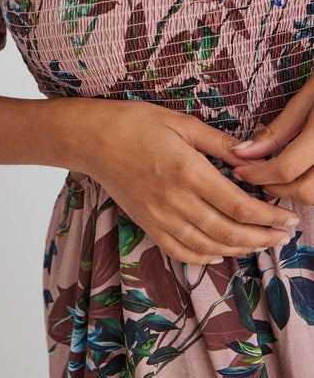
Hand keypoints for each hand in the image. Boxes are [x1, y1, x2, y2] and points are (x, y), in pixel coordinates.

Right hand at [85, 100, 297, 265]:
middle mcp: (176, 200)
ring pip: (209, 247)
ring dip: (240, 250)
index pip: (240, 205)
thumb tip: (251, 158)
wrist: (92, 139)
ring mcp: (159, 217)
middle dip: (263, 238)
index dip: (269, 217)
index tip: (288, 217)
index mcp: (189, 171)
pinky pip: (180, 252)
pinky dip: (205, 257)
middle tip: (284, 235)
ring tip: (261, 244)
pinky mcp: (146, 224)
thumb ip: (219, 142)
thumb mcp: (181, 122)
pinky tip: (220, 252)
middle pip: (230, 232)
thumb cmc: (135, 123)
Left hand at [232, 75, 313, 204]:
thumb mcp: (307, 98)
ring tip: (277, 176)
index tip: (240, 170)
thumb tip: (243, 153)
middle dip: (276, 189)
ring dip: (295, 193)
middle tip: (258, 177)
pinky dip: (312, 186)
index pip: (286, 169)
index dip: (258, 175)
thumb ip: (278, 130)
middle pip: (306, 192)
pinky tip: (300, 174)